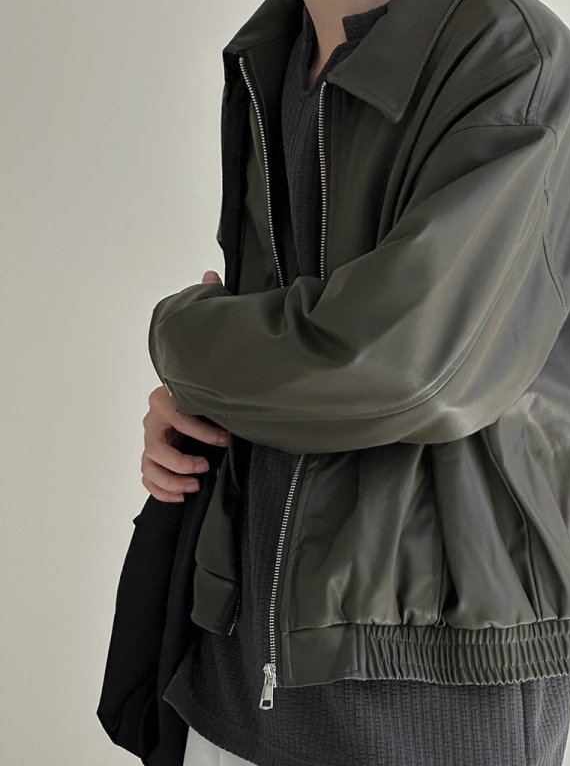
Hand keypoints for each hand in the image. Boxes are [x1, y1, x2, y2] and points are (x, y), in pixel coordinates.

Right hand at [141, 269, 228, 501]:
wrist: (209, 392)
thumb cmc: (214, 372)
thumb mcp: (215, 342)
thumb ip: (212, 308)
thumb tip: (211, 271)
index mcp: (168, 394)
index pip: (171, 411)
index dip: (198, 426)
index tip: (227, 436)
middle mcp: (155, 417)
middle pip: (153, 442)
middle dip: (180, 455)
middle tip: (206, 465)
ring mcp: (154, 438)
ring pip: (148, 463)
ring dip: (171, 476)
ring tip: (197, 481)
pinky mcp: (159, 458)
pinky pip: (148, 477)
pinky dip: (162, 489)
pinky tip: (183, 494)